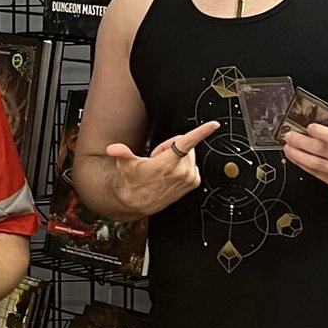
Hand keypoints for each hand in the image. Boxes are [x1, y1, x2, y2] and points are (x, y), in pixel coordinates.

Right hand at [100, 120, 218, 215]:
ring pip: (190, 154)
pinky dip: (184, 165)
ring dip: (178, 156)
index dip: (202, 131)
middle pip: (185, 144)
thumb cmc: (132, 181)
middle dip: (172, 146)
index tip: (214, 125)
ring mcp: (189, 177)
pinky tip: (171, 173)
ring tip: (163, 167)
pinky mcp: (193, 182)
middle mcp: (182, 171)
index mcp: (168, 163)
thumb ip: (121, 153)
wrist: (137, 202)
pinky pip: (193, 164)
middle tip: (157, 158)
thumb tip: (112, 149)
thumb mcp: (126, 165)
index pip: (187, 142)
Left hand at [279, 124, 327, 193]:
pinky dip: (305, 166)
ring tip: (289, 149)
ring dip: (300, 156)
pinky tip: (297, 160)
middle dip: (304, 144)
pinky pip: (319, 175)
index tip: (310, 128)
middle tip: (290, 137)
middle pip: (326, 152)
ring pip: (319, 166)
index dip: (324, 133)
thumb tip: (310, 130)